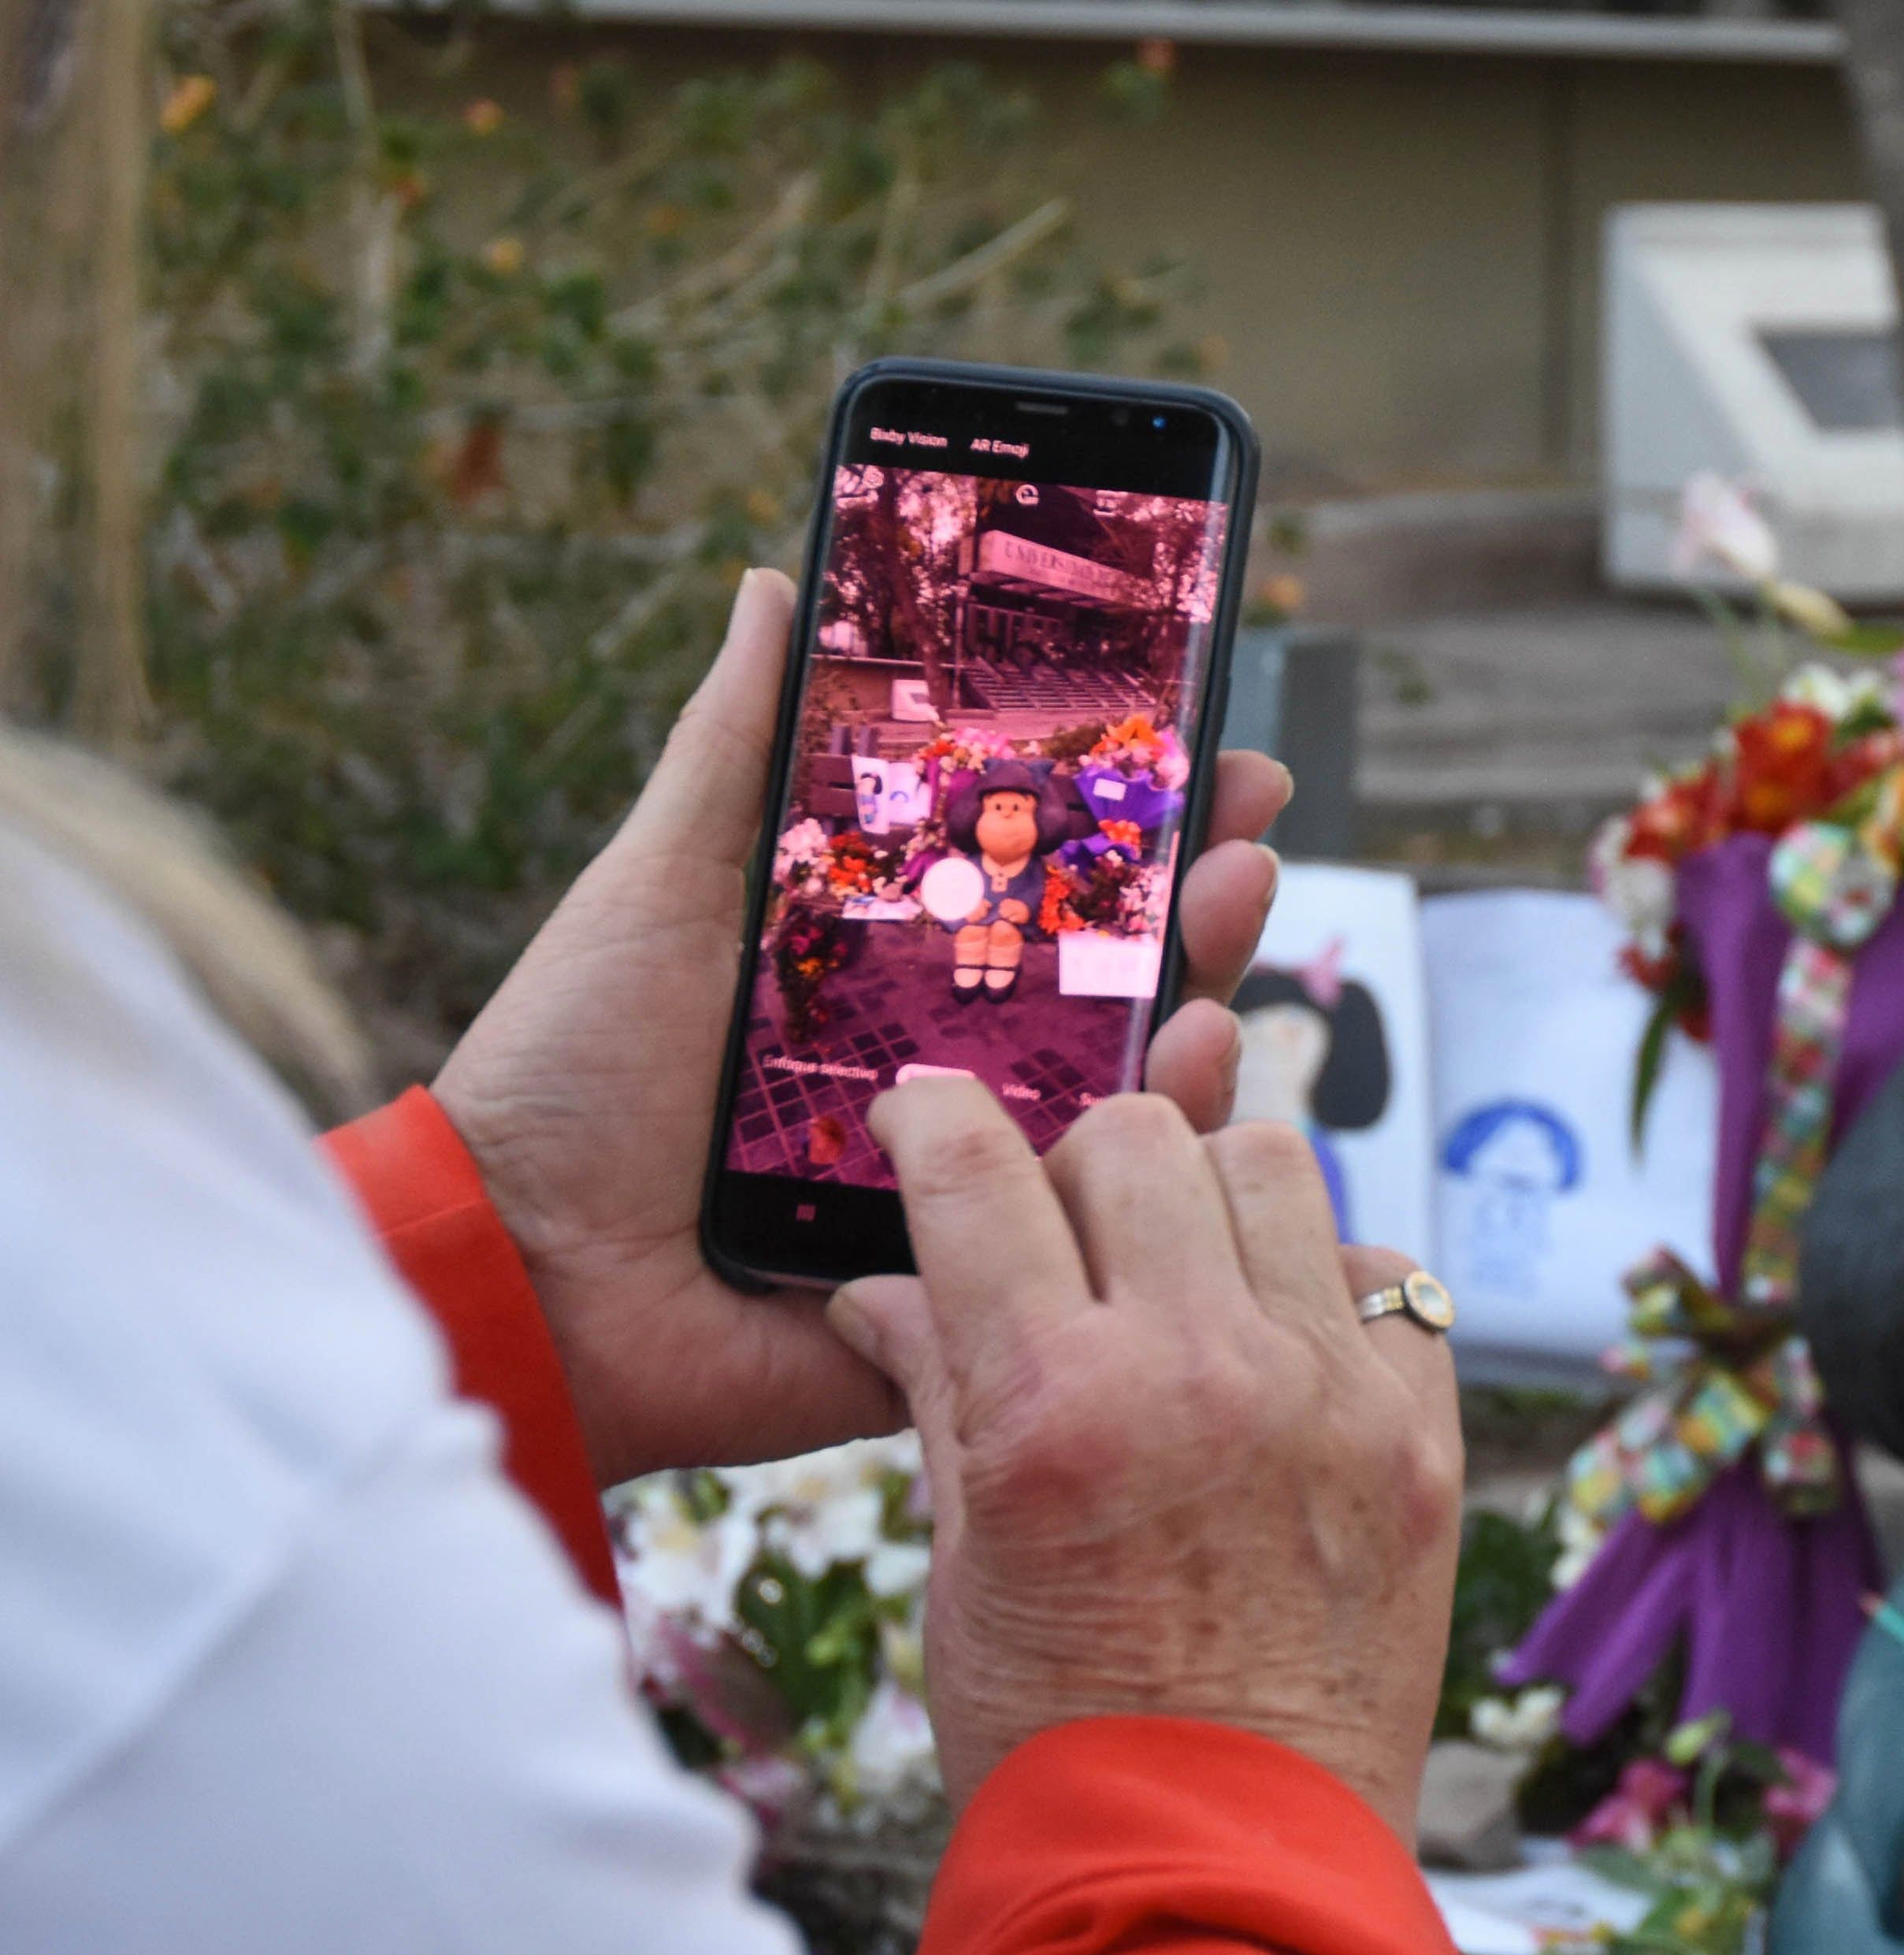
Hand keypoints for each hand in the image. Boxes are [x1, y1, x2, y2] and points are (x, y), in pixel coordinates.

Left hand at [429, 568, 1287, 1484]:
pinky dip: (1154, 1152)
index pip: (1055, 885)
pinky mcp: (980, 1284)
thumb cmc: (573, 1074)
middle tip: (1245, 831)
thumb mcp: (662, 884)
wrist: (517, 1267)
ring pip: (1134, 1098)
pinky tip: (1185, 1067)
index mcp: (898, 973)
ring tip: (1221, 931)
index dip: (1142, 818)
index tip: (1209, 746)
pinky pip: (1092, 1225)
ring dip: (1202, 1001)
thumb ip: (739, 747)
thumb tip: (775, 581)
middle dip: (1204, 894)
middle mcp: (959, 1071)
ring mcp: (980, 1179)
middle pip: (1124, 981)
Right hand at [824, 1080, 1461, 1828]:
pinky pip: (1388, 1275)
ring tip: (1183, 1283)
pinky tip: (1281, 1356)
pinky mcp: (1425, 1437)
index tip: (928, 1119)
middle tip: (1065, 1234)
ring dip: (1211, 1201)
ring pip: (1274, 1167)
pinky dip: (1325, 1287)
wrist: (1222, 1869)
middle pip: (1138, 1139)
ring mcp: (1332, 1398)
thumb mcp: (961, 1565)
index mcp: (1056, 1408)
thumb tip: (884, 1287)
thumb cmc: (1064, 1736)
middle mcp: (1202, 1373)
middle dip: (1080, 1164)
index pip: (976, 1172)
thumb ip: (936, 1395)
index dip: (936, 1121)